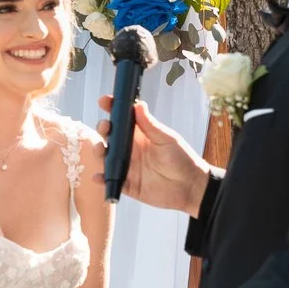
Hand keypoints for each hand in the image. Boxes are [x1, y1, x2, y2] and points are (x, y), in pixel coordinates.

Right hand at [95, 93, 211, 214]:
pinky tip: (99, 176)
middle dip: (103, 129)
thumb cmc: (181, 158)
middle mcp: (129, 148)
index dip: (111, 108)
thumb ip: (150, 125)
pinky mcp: (126, 183)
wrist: (190, 186)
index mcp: (139, 134)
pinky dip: (101, 178)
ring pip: (105, 157)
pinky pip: (110, 180)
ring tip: (101, 150)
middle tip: (106, 127)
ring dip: (99, 152)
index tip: (104, 101)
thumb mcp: (166, 139)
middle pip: (109, 135)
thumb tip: (138, 105)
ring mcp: (126, 165)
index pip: (121, 118)